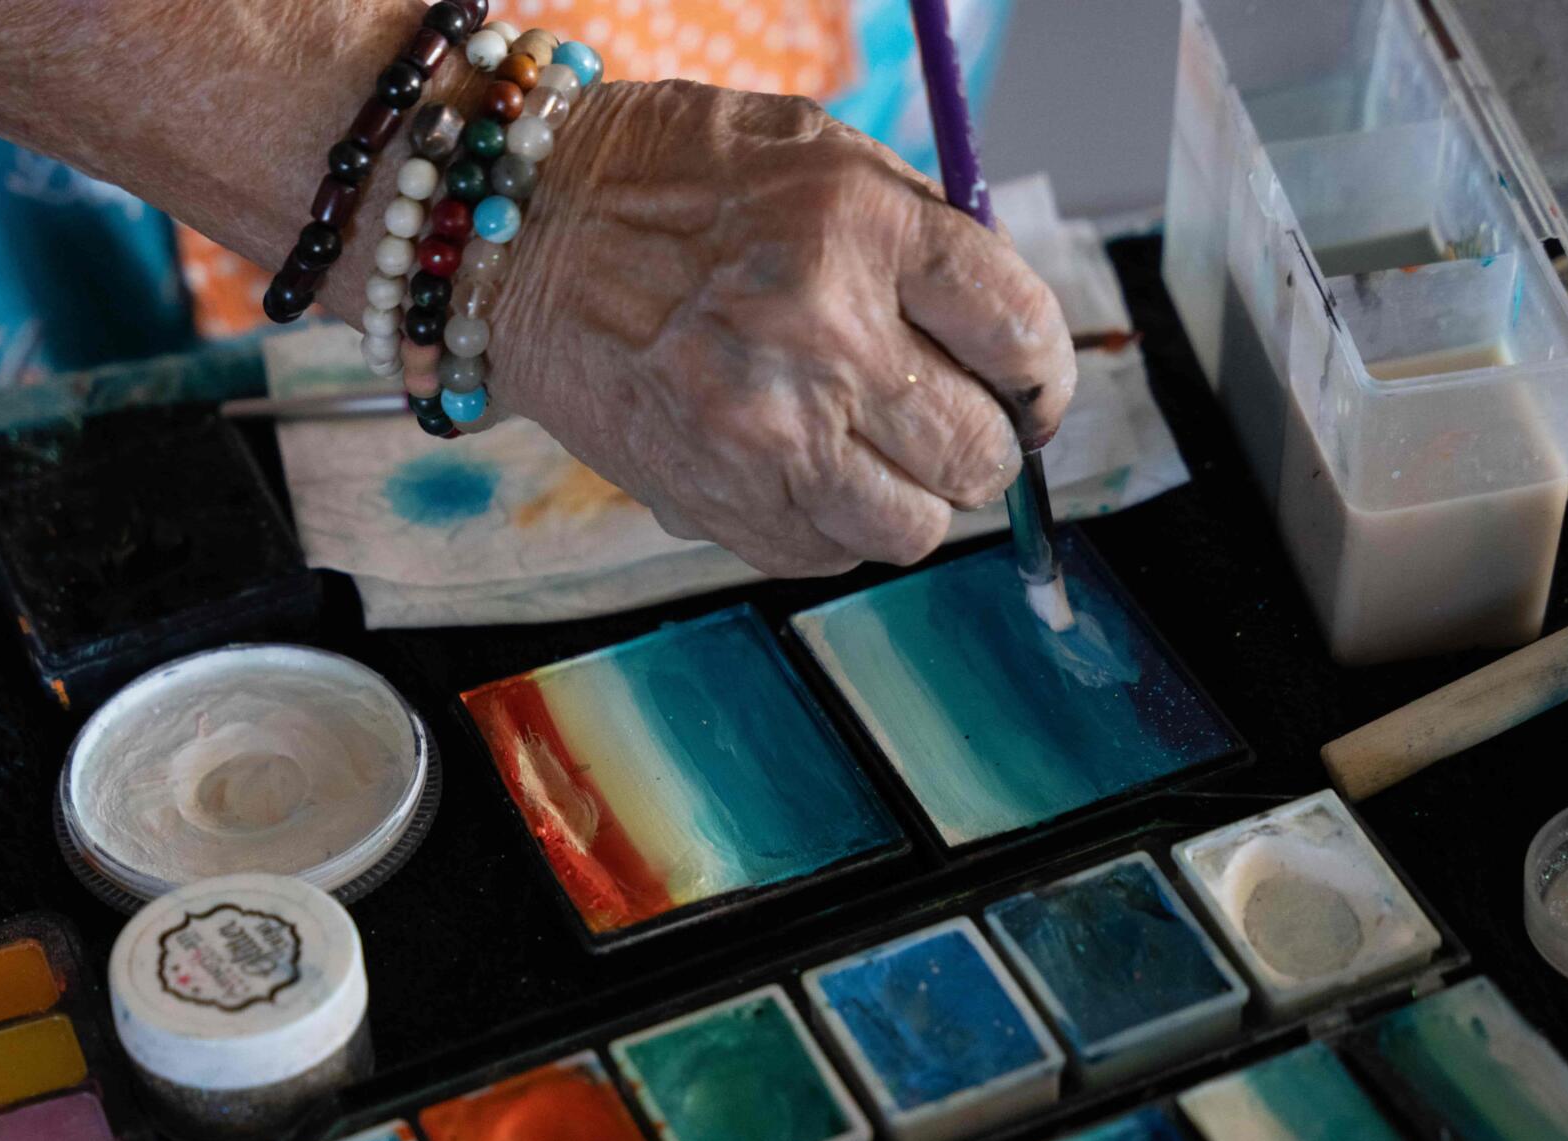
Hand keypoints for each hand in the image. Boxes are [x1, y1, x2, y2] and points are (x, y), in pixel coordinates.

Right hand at [489, 81, 1076, 577]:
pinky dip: (837, 527)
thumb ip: (922, 240)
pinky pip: (827, 556)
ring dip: (914, 500)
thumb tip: (1009, 346)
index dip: (1044, 376)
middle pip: (978, 451)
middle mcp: (823, 337)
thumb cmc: (676, 185)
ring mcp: (766, 433)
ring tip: (877, 455)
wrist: (523, 236)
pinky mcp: (714, 501)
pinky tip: (806, 472)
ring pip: (914, 527)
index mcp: (862, 229)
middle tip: (952, 425)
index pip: (1020, 334)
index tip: (1032, 389)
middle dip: (983, 446)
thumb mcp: (820, 157)